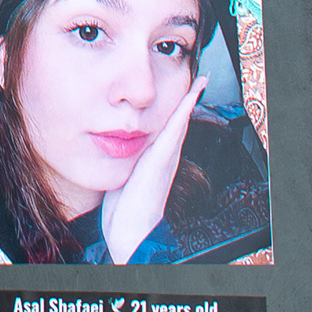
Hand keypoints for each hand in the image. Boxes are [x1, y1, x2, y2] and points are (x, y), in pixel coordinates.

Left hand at [97, 91, 199, 265]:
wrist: (131, 230)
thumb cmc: (124, 207)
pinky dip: (182, 114)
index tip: (184, 93)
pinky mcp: (160, 160)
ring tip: (198, 83)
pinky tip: (188, 99)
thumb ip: (124, 161)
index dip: (175, 109)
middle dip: (188, 100)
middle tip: (198, 80)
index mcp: (156, 159)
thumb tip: (112, 147)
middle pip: (178, 122)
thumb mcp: (125, 175)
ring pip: (179, 123)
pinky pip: (174, 131)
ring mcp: (165, 158)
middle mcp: (165, 156)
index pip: (167, 128)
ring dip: (189, 101)